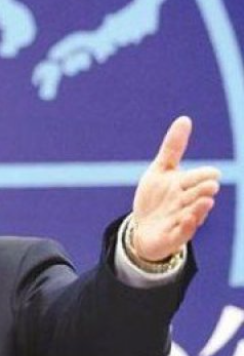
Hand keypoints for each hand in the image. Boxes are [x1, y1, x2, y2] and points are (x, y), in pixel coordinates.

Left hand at [131, 116, 220, 261]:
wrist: (143, 228)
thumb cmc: (155, 197)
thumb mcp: (159, 170)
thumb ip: (173, 148)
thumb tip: (184, 119)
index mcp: (185, 185)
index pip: (198, 178)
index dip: (203, 176)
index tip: (212, 173)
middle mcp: (187, 202)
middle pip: (198, 195)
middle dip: (203, 191)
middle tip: (210, 186)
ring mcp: (182, 220)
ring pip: (194, 213)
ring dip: (199, 209)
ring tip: (205, 202)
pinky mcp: (174, 236)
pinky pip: (183, 232)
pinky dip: (186, 226)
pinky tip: (187, 220)